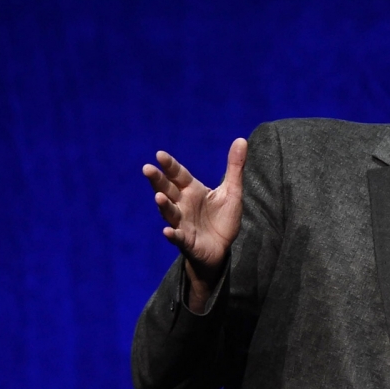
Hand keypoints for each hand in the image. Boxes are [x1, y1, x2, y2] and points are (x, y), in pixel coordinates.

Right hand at [143, 138, 247, 310]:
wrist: (222, 249)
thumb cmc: (222, 219)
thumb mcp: (232, 192)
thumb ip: (235, 167)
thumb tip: (241, 139)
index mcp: (192, 190)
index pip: (178, 175)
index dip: (170, 165)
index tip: (159, 155)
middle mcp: (182, 205)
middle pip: (167, 190)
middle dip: (157, 180)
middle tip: (147, 169)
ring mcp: (182, 223)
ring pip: (170, 212)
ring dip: (164, 205)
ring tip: (158, 197)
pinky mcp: (186, 241)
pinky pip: (178, 237)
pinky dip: (172, 234)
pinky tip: (167, 231)